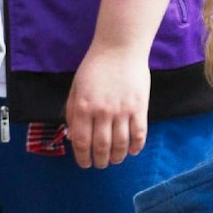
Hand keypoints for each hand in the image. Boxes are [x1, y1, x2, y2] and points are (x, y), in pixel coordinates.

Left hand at [66, 43, 151, 168]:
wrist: (119, 48)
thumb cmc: (95, 67)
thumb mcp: (76, 88)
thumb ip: (73, 112)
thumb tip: (73, 137)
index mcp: (83, 107)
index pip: (81, 141)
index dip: (82, 157)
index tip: (85, 163)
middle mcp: (102, 112)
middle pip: (101, 147)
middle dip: (100, 161)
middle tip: (101, 164)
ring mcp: (122, 111)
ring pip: (121, 144)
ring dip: (118, 157)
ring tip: (116, 160)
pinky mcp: (139, 108)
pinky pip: (139, 134)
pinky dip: (136, 147)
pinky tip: (132, 151)